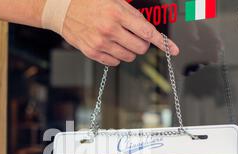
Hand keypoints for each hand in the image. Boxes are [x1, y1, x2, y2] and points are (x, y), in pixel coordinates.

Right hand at [62, 0, 178, 65]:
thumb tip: (149, 31)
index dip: (163, 42)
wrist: (63, 9)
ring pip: (129, 57)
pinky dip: (116, 56)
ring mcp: (101, 43)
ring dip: (129, 50)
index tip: (174, 49)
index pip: (147, 32)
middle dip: (142, 44)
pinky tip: (109, 45)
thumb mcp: (114, 0)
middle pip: (140, 48)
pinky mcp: (92, 53)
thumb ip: (133, 15)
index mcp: (117, 13)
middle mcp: (110, 30)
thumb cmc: (89, 2)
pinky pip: (114, 62)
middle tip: (134, 37)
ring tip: (119, 39)